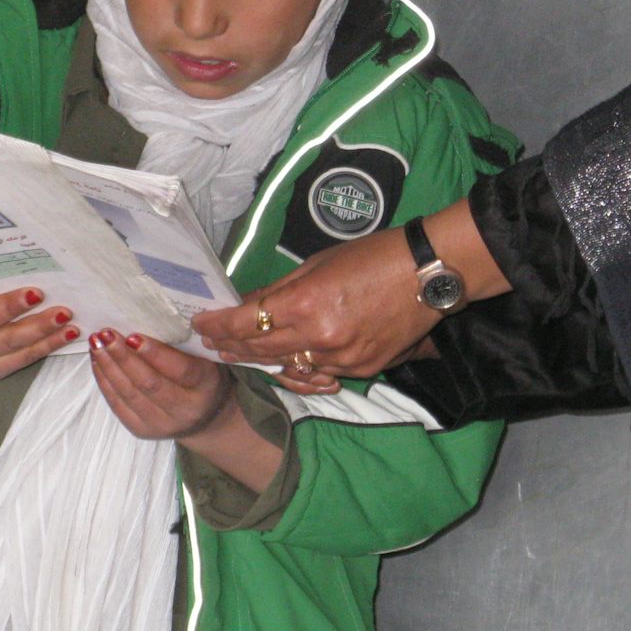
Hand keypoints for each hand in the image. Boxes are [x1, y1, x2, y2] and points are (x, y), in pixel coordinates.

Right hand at [0, 256, 78, 384]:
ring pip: (19, 347)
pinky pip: (27, 358)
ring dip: (46, 331)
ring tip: (67, 315)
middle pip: (3, 333)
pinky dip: (50, 344)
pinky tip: (70, 332)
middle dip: (30, 318)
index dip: (5, 304)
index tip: (31, 292)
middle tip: (53, 301)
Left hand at [87, 330, 233, 441]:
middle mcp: (184, 410)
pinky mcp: (141, 430)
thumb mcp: (203, 358)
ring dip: (109, 367)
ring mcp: (161, 424)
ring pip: (128, 394)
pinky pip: (117, 404)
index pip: (179, 370)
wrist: (204, 417)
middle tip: (106, 334)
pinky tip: (98, 362)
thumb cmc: (202, 377)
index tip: (133, 335)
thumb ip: (181, 344)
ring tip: (96, 344)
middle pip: (148, 383)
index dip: (154, 353)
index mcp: (205, 386)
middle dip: (123, 357)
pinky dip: (105, 381)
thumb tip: (143, 320)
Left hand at [193, 226, 436, 378]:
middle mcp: (321, 338)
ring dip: (262, 361)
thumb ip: (281, 289)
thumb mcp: (319, 263)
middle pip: (262, 350)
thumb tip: (250, 304)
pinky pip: (322, 375)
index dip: (219, 326)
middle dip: (233, 347)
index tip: (201, 325)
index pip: (247, 323)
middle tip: (214, 343)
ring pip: (290, 368)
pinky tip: (286, 363)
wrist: (429, 273)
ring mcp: (343, 359)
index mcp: (306, 303)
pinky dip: (301, 368)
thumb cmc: (375, 255)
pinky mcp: (363, 370)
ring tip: (240, 355)